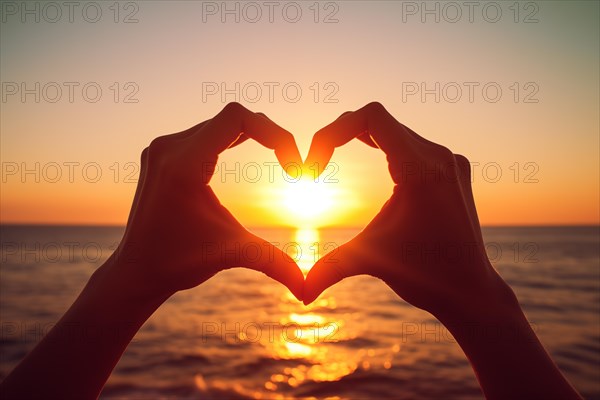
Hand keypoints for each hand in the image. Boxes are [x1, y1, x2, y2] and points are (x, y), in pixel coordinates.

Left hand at [112, 102, 303, 300]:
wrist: (135, 271)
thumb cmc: (178, 263)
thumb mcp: (232, 254)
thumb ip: (274, 263)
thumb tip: (308, 290)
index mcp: (183, 164)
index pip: (237, 118)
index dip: (274, 133)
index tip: (293, 165)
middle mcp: (168, 147)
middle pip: (232, 118)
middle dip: (269, 136)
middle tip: (293, 165)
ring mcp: (162, 147)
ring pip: (219, 123)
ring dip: (251, 136)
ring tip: (279, 157)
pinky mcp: (161, 153)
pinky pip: (204, 132)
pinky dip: (231, 139)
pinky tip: (247, 151)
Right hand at [303, 102, 509, 316]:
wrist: (472, 291)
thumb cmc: (426, 276)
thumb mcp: (371, 261)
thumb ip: (330, 268)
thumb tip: (301, 294)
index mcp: (421, 170)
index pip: (370, 117)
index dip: (332, 132)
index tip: (314, 168)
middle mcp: (440, 156)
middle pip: (379, 120)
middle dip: (340, 136)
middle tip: (316, 165)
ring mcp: (450, 160)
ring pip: (396, 129)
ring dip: (362, 139)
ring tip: (333, 157)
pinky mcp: (454, 169)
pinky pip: (413, 142)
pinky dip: (386, 146)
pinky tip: (373, 158)